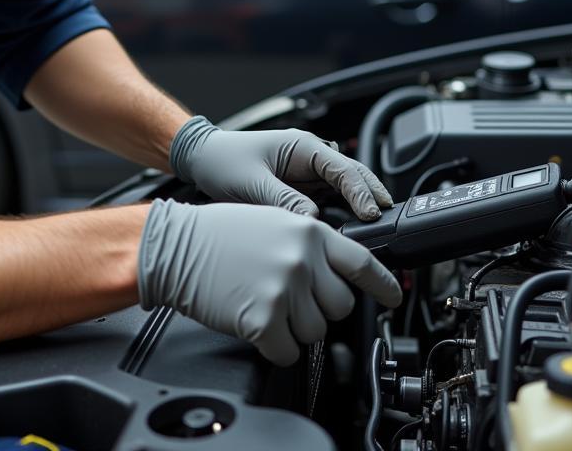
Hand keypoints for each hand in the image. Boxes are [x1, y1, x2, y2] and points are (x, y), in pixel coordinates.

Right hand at [138, 199, 401, 364]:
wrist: (177, 246)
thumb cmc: (220, 233)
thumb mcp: (275, 220)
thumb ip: (311, 242)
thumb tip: (340, 272)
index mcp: (309, 231)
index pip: (362, 262)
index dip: (383, 284)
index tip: (394, 297)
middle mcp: (302, 259)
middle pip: (341, 306)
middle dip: (320, 308)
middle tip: (290, 296)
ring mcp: (285, 289)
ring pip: (315, 332)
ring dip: (293, 327)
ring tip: (264, 301)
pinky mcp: (264, 319)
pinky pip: (288, 352)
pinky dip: (274, 346)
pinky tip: (254, 321)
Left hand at [170, 116, 393, 219]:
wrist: (203, 160)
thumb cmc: (223, 162)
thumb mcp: (252, 182)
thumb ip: (283, 200)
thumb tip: (312, 221)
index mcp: (303, 146)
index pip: (342, 168)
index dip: (360, 191)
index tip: (370, 213)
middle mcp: (311, 157)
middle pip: (353, 175)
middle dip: (372, 195)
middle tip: (389, 220)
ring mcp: (308, 174)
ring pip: (344, 189)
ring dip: (360, 205)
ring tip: (376, 229)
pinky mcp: (302, 189)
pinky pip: (329, 201)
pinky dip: (343, 214)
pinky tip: (350, 231)